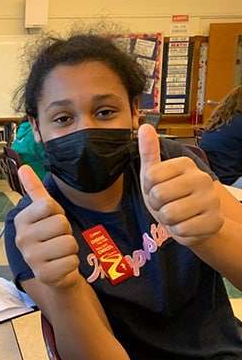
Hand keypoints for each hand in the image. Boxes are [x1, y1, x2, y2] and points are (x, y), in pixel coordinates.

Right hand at [14, 165, 79, 287]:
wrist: (54, 270)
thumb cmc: (50, 237)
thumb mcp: (44, 212)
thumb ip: (35, 189)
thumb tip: (23, 167)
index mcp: (21, 221)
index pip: (48, 205)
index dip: (57, 212)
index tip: (51, 221)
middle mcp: (22, 239)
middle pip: (61, 224)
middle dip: (66, 231)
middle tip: (57, 238)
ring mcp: (31, 258)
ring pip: (68, 243)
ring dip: (70, 248)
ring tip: (60, 251)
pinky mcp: (44, 275)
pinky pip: (71, 261)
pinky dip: (72, 263)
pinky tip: (62, 264)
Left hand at [138, 124, 223, 245]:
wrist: (195, 222)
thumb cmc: (172, 196)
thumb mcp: (155, 174)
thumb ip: (149, 151)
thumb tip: (144, 126)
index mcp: (186, 164)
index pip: (151, 177)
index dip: (149, 189)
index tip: (158, 189)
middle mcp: (202, 178)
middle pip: (158, 195)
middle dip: (157, 206)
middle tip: (167, 205)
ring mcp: (211, 200)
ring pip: (169, 214)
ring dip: (167, 220)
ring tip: (176, 215)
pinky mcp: (214, 221)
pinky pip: (181, 230)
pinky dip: (178, 232)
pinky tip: (186, 225)